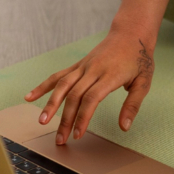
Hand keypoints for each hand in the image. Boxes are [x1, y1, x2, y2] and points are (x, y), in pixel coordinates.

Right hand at [24, 29, 154, 144]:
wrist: (131, 33)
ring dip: (50, 104)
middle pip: (74, 95)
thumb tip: (124, 127)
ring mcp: (83, 66)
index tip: (78, 135)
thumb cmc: (140, 59)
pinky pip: (58, 75)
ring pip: (62, 85)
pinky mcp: (78, 65)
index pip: (92, 98)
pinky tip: (29, 96)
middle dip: (65, 119)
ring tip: (42, 122)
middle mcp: (93, 70)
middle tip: (60, 140)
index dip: (82, 117)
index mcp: (110, 75)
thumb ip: (133, 105)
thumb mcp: (144, 82)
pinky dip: (43, 86)